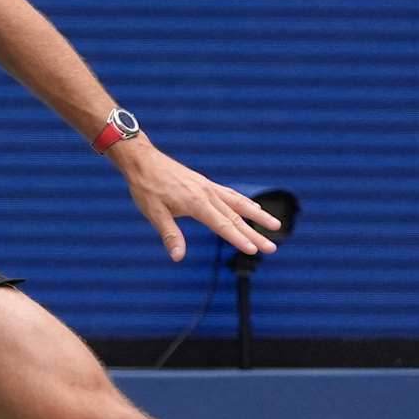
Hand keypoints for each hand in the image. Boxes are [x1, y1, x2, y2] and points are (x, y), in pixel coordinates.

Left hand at [111, 141, 282, 261]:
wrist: (143, 160)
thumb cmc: (146, 187)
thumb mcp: (154, 213)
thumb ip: (170, 235)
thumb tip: (177, 257)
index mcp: (196, 203)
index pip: (223, 225)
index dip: (239, 239)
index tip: (254, 250)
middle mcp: (207, 194)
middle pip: (236, 217)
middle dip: (255, 234)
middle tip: (272, 248)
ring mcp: (208, 187)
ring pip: (239, 203)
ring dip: (258, 215)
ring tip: (275, 225)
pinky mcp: (205, 183)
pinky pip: (230, 194)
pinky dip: (244, 202)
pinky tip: (252, 207)